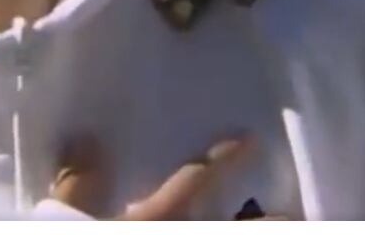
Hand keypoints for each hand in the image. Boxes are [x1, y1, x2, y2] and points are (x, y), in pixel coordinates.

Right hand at [49, 133, 284, 219]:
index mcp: (161, 219)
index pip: (198, 178)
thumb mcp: (68, 218)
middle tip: (296, 212)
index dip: (227, 157)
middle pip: (249, 226)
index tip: (250, 140)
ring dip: (271, 230)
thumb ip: (79, 183)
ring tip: (291, 225)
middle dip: (277, 219)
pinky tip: (251, 234)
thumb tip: (86, 139)